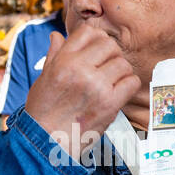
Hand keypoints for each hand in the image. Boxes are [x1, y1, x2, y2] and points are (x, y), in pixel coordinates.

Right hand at [24, 25, 139, 162]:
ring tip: (111, 82)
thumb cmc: (43, 112)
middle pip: (109, 45)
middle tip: (106, 67)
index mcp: (63, 60)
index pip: (89, 32)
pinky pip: (131, 82)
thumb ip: (53, 55)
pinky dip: (128, 85)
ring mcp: (96, 86)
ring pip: (123, 63)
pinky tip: (118, 92)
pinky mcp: (110, 103)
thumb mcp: (43, 78)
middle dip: (111, 54)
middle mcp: (80, 69)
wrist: (46, 142)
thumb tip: (56, 35)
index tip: (97, 50)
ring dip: (120, 71)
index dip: (96, 39)